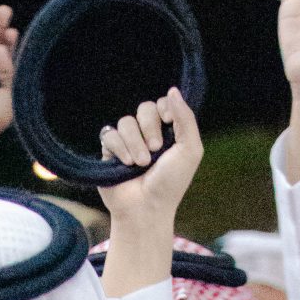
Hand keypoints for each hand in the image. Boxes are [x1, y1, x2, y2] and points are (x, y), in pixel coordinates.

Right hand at [96, 87, 203, 294]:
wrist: (146, 209)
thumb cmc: (170, 184)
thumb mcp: (189, 150)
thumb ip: (186, 118)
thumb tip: (173, 89)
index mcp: (167, 132)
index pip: (162, 104)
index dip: (165, 111)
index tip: (170, 126)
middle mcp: (147, 135)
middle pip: (144, 108)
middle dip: (150, 127)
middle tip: (155, 150)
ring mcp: (127, 143)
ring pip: (126, 122)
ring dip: (135, 143)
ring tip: (141, 164)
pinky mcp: (109, 152)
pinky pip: (109, 134)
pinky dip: (119, 149)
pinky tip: (126, 165)